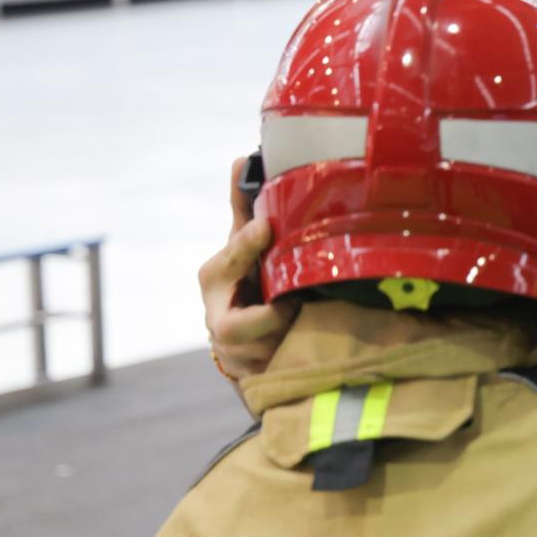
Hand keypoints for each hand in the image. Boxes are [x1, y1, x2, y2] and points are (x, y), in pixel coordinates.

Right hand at [198, 157, 296, 379]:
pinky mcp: (256, 376)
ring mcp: (236, 355)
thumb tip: (240, 160)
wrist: (247, 338)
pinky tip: (322, 344)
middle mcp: (218, 321)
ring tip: (313, 323)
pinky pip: (280, 370)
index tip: (266, 228)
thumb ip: (243, 209)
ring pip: (263, 352)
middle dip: (268, 319)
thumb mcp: (244, 246)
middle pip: (235, 327)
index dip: (244, 248)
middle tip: (297, 304)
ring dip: (290, 339)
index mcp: (215, 280)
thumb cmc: (249, 280)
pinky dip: (301, 356)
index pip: (224, 266)